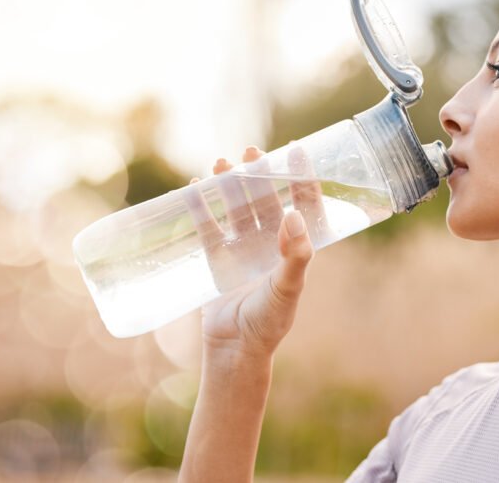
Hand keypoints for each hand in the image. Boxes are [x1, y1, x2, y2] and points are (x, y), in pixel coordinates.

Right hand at [182, 145, 323, 355]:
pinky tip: (196, 186)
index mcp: (295, 248)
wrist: (235, 348)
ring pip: (237, 207)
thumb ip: (296, 255)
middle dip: (260, 173)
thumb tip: (295, 214)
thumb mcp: (289, 288)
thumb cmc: (270, 321)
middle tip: (252, 150)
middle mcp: (271, 243)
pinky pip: (208, 226)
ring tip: (223, 162)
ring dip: (230, 184)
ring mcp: (242, 249)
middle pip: (266, 198)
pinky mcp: (216, 258)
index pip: (303, 204)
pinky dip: (202, 206)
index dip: (301, 177)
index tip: (297, 149)